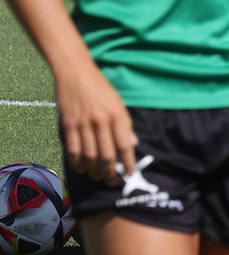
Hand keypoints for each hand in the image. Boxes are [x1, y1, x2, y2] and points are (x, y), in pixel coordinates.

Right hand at [55, 65, 137, 186]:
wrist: (76, 73)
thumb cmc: (101, 88)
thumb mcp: (119, 103)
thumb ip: (125, 124)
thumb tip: (133, 144)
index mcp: (117, 115)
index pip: (125, 144)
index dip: (129, 162)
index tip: (131, 173)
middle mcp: (101, 121)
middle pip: (106, 154)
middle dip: (110, 171)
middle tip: (112, 181)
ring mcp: (83, 124)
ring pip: (89, 155)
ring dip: (94, 170)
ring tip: (98, 177)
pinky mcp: (69, 125)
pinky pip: (73, 149)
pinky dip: (77, 162)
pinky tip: (82, 169)